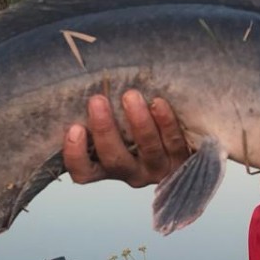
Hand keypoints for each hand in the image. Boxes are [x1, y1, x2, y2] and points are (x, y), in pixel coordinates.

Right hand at [63, 90, 190, 186]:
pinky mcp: (183, 159)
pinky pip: (174, 141)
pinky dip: (166, 122)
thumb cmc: (134, 120)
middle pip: (114, 160)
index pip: (84, 172)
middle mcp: (131, 172)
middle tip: (97, 100)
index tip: (74, 128)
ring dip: (138, 122)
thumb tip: (80, 87)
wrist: (185, 134)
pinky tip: (158, 103)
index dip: (75, 155)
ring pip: (147, 149)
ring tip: (130, 95)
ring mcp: (158, 167)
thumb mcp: (113, 121)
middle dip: (104, 129)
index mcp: (107, 167)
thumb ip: (96, 113)